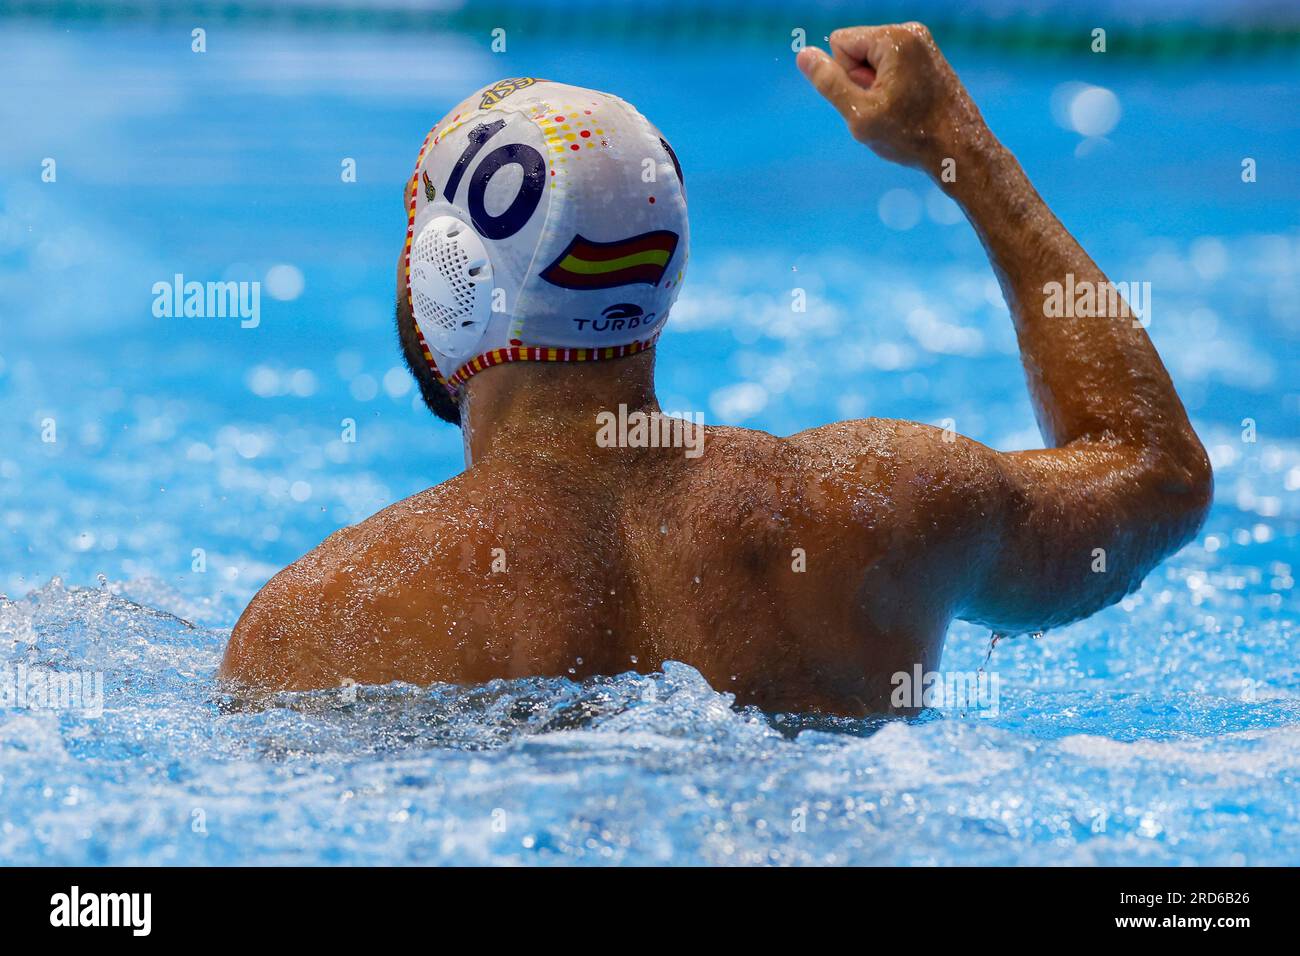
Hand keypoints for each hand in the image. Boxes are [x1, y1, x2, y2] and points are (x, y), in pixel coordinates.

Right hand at [796, 23, 985, 174]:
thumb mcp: (859, 113)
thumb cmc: (911, 136)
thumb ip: (828, 83)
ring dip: (875, 89)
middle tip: (886, 109)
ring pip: (872, 63)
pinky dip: (891, 90)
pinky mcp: (929, 59)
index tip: (872, 99)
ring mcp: (923, 45)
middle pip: (856, 50)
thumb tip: (803, 54)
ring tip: (899, 112)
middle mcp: (912, 32)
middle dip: (862, 81)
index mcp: (895, 38)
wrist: (960, 152)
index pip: (839, 42)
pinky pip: (891, 69)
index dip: (846, 77)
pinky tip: (909, 110)